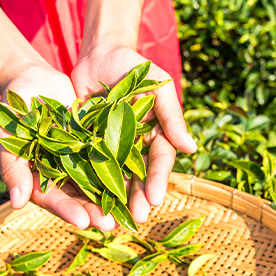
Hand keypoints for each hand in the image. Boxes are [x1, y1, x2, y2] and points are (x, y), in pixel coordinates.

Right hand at [0, 66, 116, 230]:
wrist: (32, 81)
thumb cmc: (13, 111)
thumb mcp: (8, 138)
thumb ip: (13, 169)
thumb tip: (17, 203)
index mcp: (38, 179)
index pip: (51, 199)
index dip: (66, 210)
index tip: (82, 222)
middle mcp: (61, 175)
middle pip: (78, 197)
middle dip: (94, 211)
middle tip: (111, 224)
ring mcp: (79, 161)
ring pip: (97, 182)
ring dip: (112, 196)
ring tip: (129, 210)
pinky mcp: (95, 144)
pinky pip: (110, 158)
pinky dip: (122, 168)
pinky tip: (138, 178)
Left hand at [72, 44, 196, 223]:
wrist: (97, 55)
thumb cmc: (132, 66)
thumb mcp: (156, 86)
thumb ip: (171, 116)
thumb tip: (191, 148)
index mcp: (154, 135)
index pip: (158, 162)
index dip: (157, 181)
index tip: (155, 200)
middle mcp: (133, 146)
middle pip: (136, 177)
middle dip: (136, 198)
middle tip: (134, 219)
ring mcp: (108, 148)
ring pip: (111, 178)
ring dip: (112, 199)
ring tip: (110, 220)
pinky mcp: (85, 145)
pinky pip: (85, 166)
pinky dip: (85, 184)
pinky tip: (84, 201)